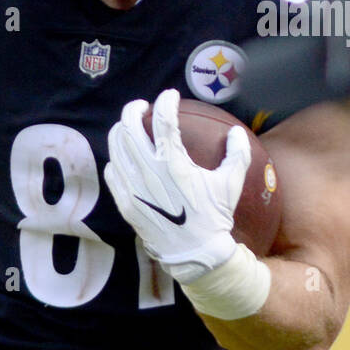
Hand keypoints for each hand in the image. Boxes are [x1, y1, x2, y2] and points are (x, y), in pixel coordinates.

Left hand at [104, 89, 248, 283]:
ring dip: (120, 130)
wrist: (196, 253)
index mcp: (174, 164)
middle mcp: (148, 173)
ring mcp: (132, 188)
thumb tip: (236, 132)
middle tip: (142, 107)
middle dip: (133, 110)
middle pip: (129, 128)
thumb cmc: (215, 216)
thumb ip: (237, 153)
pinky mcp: (124, 202)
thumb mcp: (231, 183)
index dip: (165, 102)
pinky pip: (112, 172)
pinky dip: (116, 159)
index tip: (170, 96)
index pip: (164, 121)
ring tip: (129, 126)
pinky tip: (124, 157)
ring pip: (115, 147)